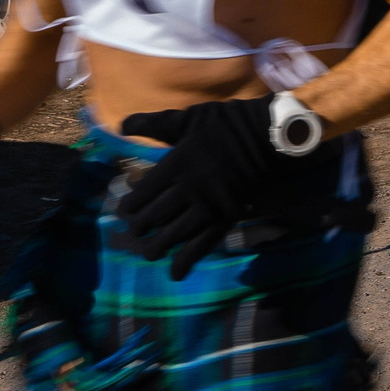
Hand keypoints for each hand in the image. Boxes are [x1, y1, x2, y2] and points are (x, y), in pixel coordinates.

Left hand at [114, 97, 306, 275]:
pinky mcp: (226, 217)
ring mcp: (208, 205)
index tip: (125, 210)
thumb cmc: (227, 124)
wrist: (267, 136)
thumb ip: (154, 123)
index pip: (145, 191)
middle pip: (156, 214)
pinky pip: (203, 243)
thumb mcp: (188, 117)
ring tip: (149, 253)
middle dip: (141, 226)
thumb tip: (121, 126)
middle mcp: (189, 188)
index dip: (131, 204)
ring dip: (158, 246)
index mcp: (177, 163)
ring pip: (175, 233)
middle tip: (135, 231)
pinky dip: (188, 260)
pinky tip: (176, 273)